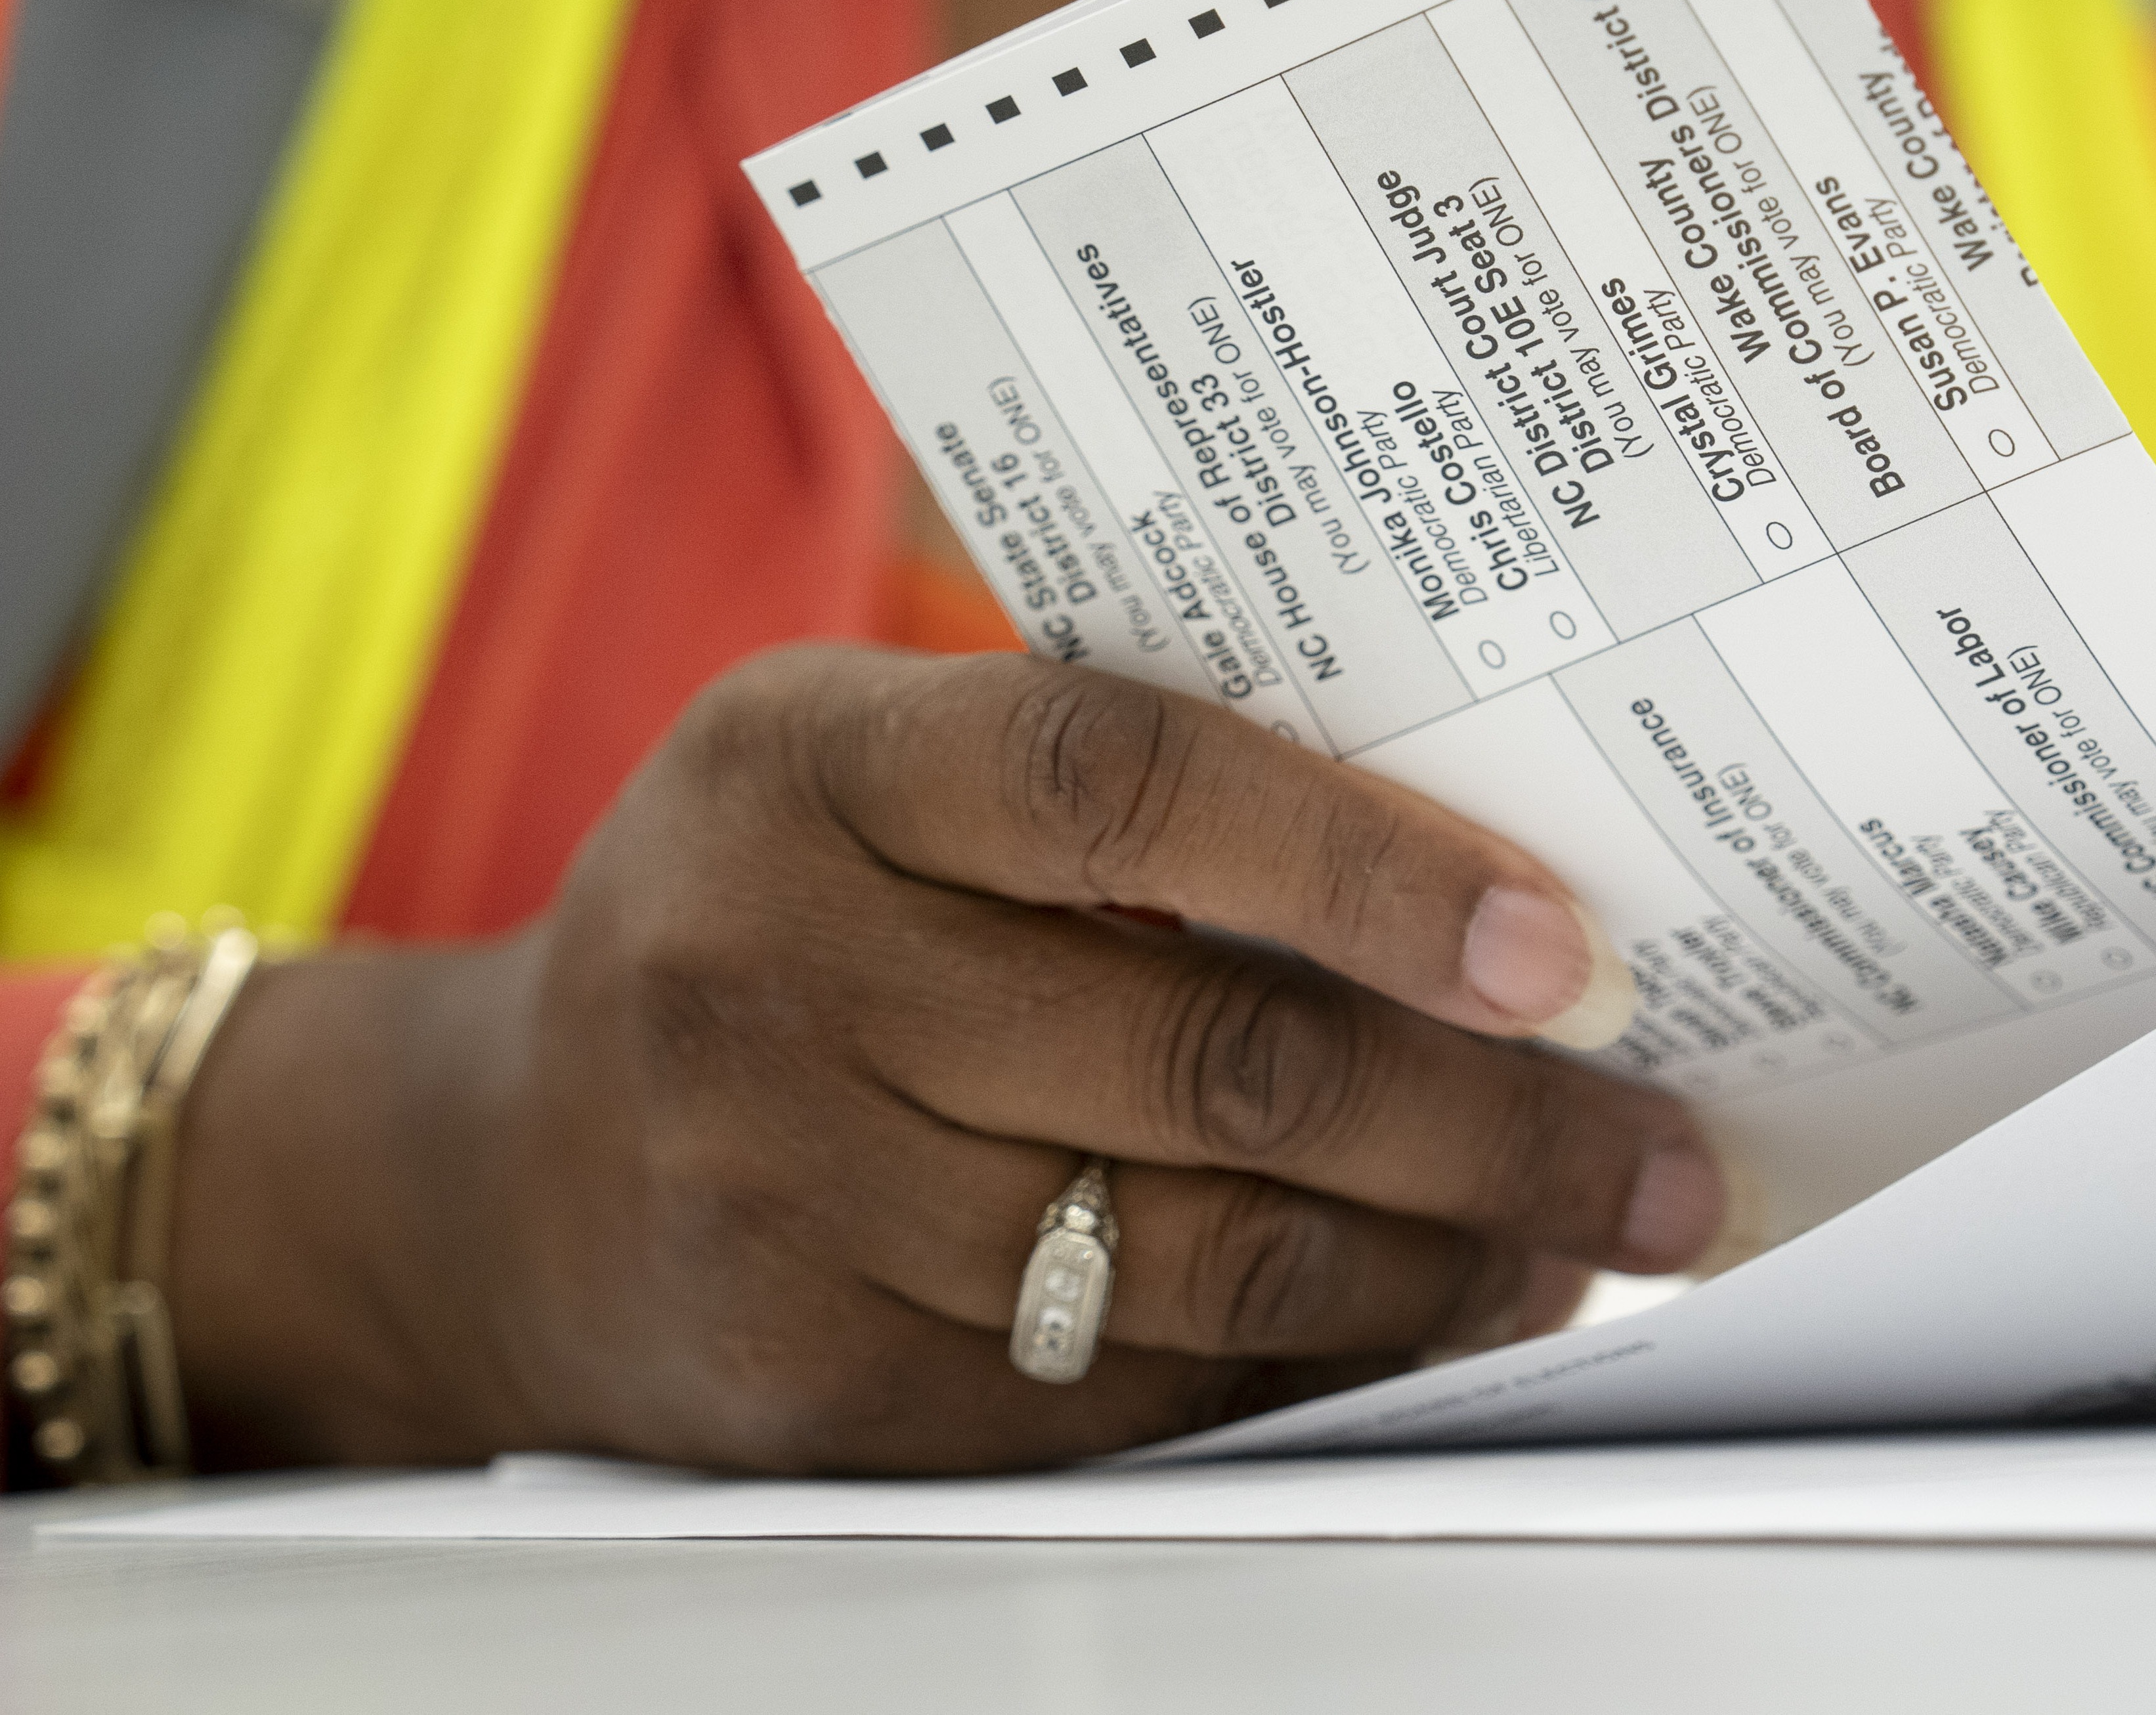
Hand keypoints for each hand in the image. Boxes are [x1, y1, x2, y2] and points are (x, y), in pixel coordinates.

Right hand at [164, 647, 1730, 1472]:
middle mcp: (773, 970)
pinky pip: (1124, 1397)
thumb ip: (1111, 785)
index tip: (1559, 946)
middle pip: (1207, 1062)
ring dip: (1433, 1265)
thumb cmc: (765, 909)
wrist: (493, 1169)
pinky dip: (1307, 1369)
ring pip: (1195, 1258)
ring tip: (1578, 1244)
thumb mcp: (868, 761)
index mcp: (811, 762)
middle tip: (1658, 1148)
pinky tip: (1417, 1323)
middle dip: (1487, 1124)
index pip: (1125, 782)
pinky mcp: (812, 1387)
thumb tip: (1465, 878)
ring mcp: (781, 1194)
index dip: (1364, 864)